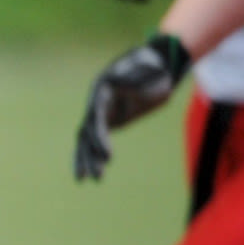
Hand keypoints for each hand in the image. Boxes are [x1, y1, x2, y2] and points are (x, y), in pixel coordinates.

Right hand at [74, 32, 189, 180]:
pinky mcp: (107, 120)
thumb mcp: (150, 74)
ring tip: (92, 180)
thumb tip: (119, 86)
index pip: (96, 117)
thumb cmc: (155, 68)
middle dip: (92, 154)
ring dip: (88, 159)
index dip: (100, 138)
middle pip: (88, 131)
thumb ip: (135, 83)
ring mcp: (100, 111)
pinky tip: (90, 173)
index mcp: (103, 88)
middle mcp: (96, 101)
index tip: (108, 157)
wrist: (156, 64)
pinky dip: (91, 156)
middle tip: (99, 176)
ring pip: (86, 139)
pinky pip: (94, 141)